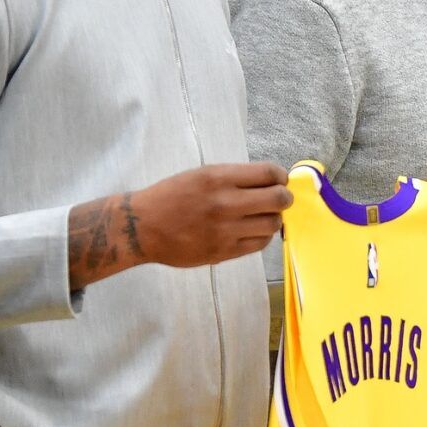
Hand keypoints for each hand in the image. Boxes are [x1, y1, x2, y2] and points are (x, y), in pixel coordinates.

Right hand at [69, 162, 291, 285]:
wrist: (142, 227)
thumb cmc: (171, 196)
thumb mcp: (201, 175)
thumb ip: (233, 178)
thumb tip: (269, 182)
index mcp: (218, 177)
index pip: (269, 173)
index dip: (280, 177)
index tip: (279, 180)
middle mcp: (225, 203)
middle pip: (278, 199)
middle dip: (284, 198)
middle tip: (279, 199)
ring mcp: (226, 230)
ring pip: (272, 224)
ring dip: (274, 218)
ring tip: (264, 216)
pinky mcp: (224, 252)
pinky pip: (259, 244)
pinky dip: (263, 235)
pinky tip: (254, 230)